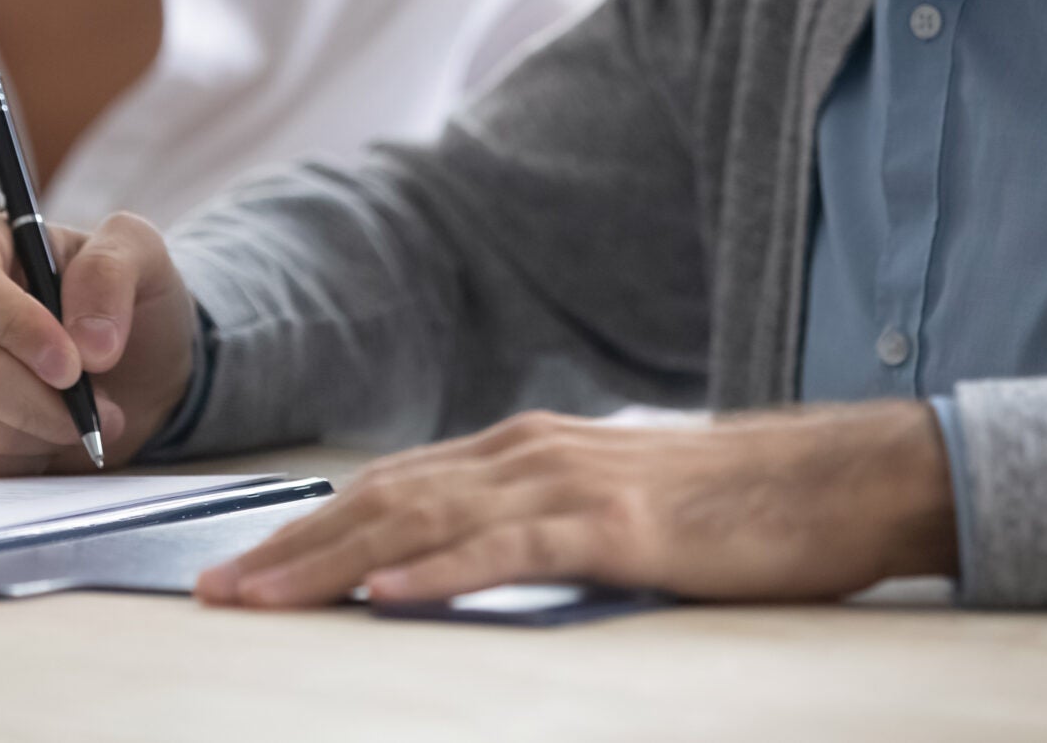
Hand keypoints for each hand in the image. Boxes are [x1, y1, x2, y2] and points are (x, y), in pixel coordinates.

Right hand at [0, 209, 197, 475]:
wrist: (127, 365)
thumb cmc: (122, 298)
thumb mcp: (140, 254)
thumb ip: (112, 271)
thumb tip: (86, 340)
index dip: (13, 325)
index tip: (71, 365)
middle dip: (47, 401)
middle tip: (104, 407)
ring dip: (48, 431)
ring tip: (84, 412)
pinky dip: (29, 458)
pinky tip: (51, 432)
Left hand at [195, 401, 958, 607]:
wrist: (834, 481)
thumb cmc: (725, 508)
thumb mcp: (604, 507)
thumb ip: (528, 520)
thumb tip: (451, 557)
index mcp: (518, 449)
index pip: (385, 486)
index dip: (303, 528)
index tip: (237, 570)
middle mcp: (526, 452)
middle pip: (379, 498)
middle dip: (288, 547)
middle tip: (213, 593)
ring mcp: (568, 482)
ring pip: (421, 518)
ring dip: (330, 560)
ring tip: (261, 596)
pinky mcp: (614, 526)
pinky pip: (508, 548)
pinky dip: (437, 569)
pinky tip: (384, 592)